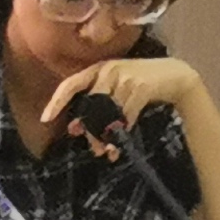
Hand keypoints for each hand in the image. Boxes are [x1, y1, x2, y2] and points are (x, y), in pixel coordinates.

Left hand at [44, 56, 203, 139]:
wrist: (174, 75)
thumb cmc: (141, 83)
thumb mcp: (116, 88)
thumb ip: (96, 104)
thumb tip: (75, 129)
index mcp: (99, 68)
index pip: (71, 83)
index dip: (57, 101)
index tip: (45, 118)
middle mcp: (109, 69)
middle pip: (90, 105)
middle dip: (90, 130)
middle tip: (92, 149)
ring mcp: (126, 77)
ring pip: (106, 113)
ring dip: (106, 136)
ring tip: (107, 152)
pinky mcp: (140, 87)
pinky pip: (125, 115)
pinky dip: (122, 132)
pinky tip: (121, 144)